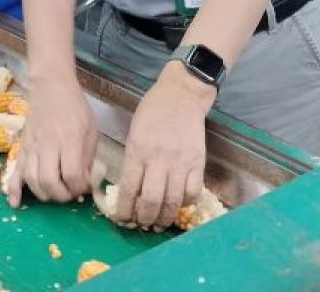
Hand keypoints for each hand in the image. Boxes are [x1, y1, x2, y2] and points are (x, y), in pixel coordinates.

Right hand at [4, 74, 96, 207]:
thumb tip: (85, 182)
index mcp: (70, 139)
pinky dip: (14, 190)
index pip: (72, 174)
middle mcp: (48, 145)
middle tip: (70, 192)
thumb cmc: (75, 108)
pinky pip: (14, 172)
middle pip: (49, 181)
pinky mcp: (22, 148)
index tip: (85, 186)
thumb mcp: (90, 130)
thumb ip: (88, 157)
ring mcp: (32, 147)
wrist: (50, 87)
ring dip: (44, 194)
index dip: (80, 187)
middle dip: (62, 195)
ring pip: (32, 180)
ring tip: (54, 193)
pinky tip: (15, 203)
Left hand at [114, 61, 214, 229]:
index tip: (121, 218)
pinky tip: (178, 204)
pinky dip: (185, 204)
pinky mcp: (197, 163)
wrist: (181, 95)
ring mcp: (180, 162)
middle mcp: (159, 159)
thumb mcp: (133, 132)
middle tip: (141, 223)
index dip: (124, 210)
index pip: (129, 189)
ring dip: (164, 217)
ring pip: (172, 201)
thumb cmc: (153, 111)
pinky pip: (193, 192)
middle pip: (151, 200)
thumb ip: (132, 160)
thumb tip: (129, 190)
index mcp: (138, 150)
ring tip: (158, 222)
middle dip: (144, 218)